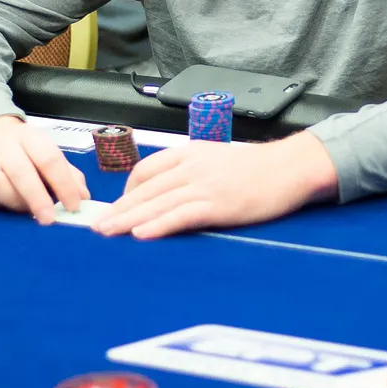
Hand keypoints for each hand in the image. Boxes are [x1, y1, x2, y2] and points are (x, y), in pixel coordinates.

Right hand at [0, 115, 89, 224]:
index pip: (49, 159)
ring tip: (26, 210)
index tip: (73, 206)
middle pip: (21, 172)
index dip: (63, 184)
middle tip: (49, 220)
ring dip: (14, 202)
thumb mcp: (48, 153)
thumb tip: (83, 198)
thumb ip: (68, 175)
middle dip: (38, 199)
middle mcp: (4, 144)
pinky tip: (4, 206)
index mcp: (30, 137)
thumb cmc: (24, 151)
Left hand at [93, 131, 338, 239]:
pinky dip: (159, 224)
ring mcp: (205, 185)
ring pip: (157, 202)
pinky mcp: (219, 204)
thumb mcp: (219, 160)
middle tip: (96, 225)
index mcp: (190, 153)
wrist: (290, 168)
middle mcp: (192, 166)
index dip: (128, 190)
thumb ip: (194, 172)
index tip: (117, 206)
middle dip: (118, 208)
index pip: (147, 169)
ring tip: (107, 232)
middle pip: (146, 188)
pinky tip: (141, 233)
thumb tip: (172, 190)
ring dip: (128, 219)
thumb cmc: (259, 168)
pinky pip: (181, 215)